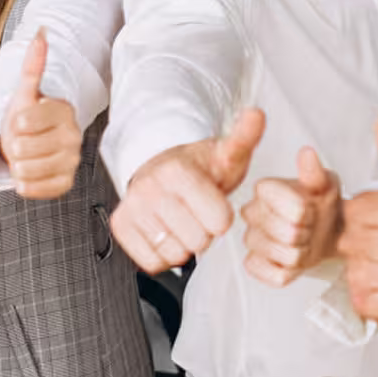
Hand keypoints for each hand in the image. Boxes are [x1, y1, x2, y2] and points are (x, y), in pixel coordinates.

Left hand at [0, 32, 82, 200]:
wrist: (34, 142)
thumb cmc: (27, 117)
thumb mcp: (25, 92)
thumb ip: (33, 65)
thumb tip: (41, 33)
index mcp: (63, 111)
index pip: (24, 122)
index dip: (14, 124)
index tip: (21, 120)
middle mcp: (73, 136)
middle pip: (21, 147)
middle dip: (14, 145)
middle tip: (22, 140)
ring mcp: (71, 161)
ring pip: (25, 169)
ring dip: (17, 164)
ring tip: (25, 154)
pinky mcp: (65, 183)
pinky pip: (33, 189)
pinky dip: (24, 182)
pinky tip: (29, 170)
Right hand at [111, 107, 264, 274]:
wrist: (161, 169)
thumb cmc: (198, 168)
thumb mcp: (226, 154)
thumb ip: (244, 137)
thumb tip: (257, 114)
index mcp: (177, 171)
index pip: (220, 222)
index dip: (222, 218)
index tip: (213, 203)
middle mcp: (149, 188)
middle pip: (199, 241)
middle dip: (203, 232)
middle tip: (196, 213)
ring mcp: (132, 208)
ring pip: (175, 254)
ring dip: (183, 245)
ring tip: (181, 222)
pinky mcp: (121, 226)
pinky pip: (152, 262)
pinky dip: (163, 255)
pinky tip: (165, 233)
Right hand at [241, 146, 341, 286]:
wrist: (325, 230)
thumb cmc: (321, 204)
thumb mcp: (326, 184)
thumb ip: (316, 172)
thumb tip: (307, 154)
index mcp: (265, 188)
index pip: (291, 208)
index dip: (308, 213)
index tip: (310, 209)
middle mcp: (251, 212)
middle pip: (288, 234)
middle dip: (308, 234)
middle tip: (309, 227)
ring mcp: (251, 240)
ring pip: (286, 255)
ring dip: (303, 253)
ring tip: (303, 241)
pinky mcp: (253, 264)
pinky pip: (276, 276)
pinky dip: (292, 271)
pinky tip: (292, 259)